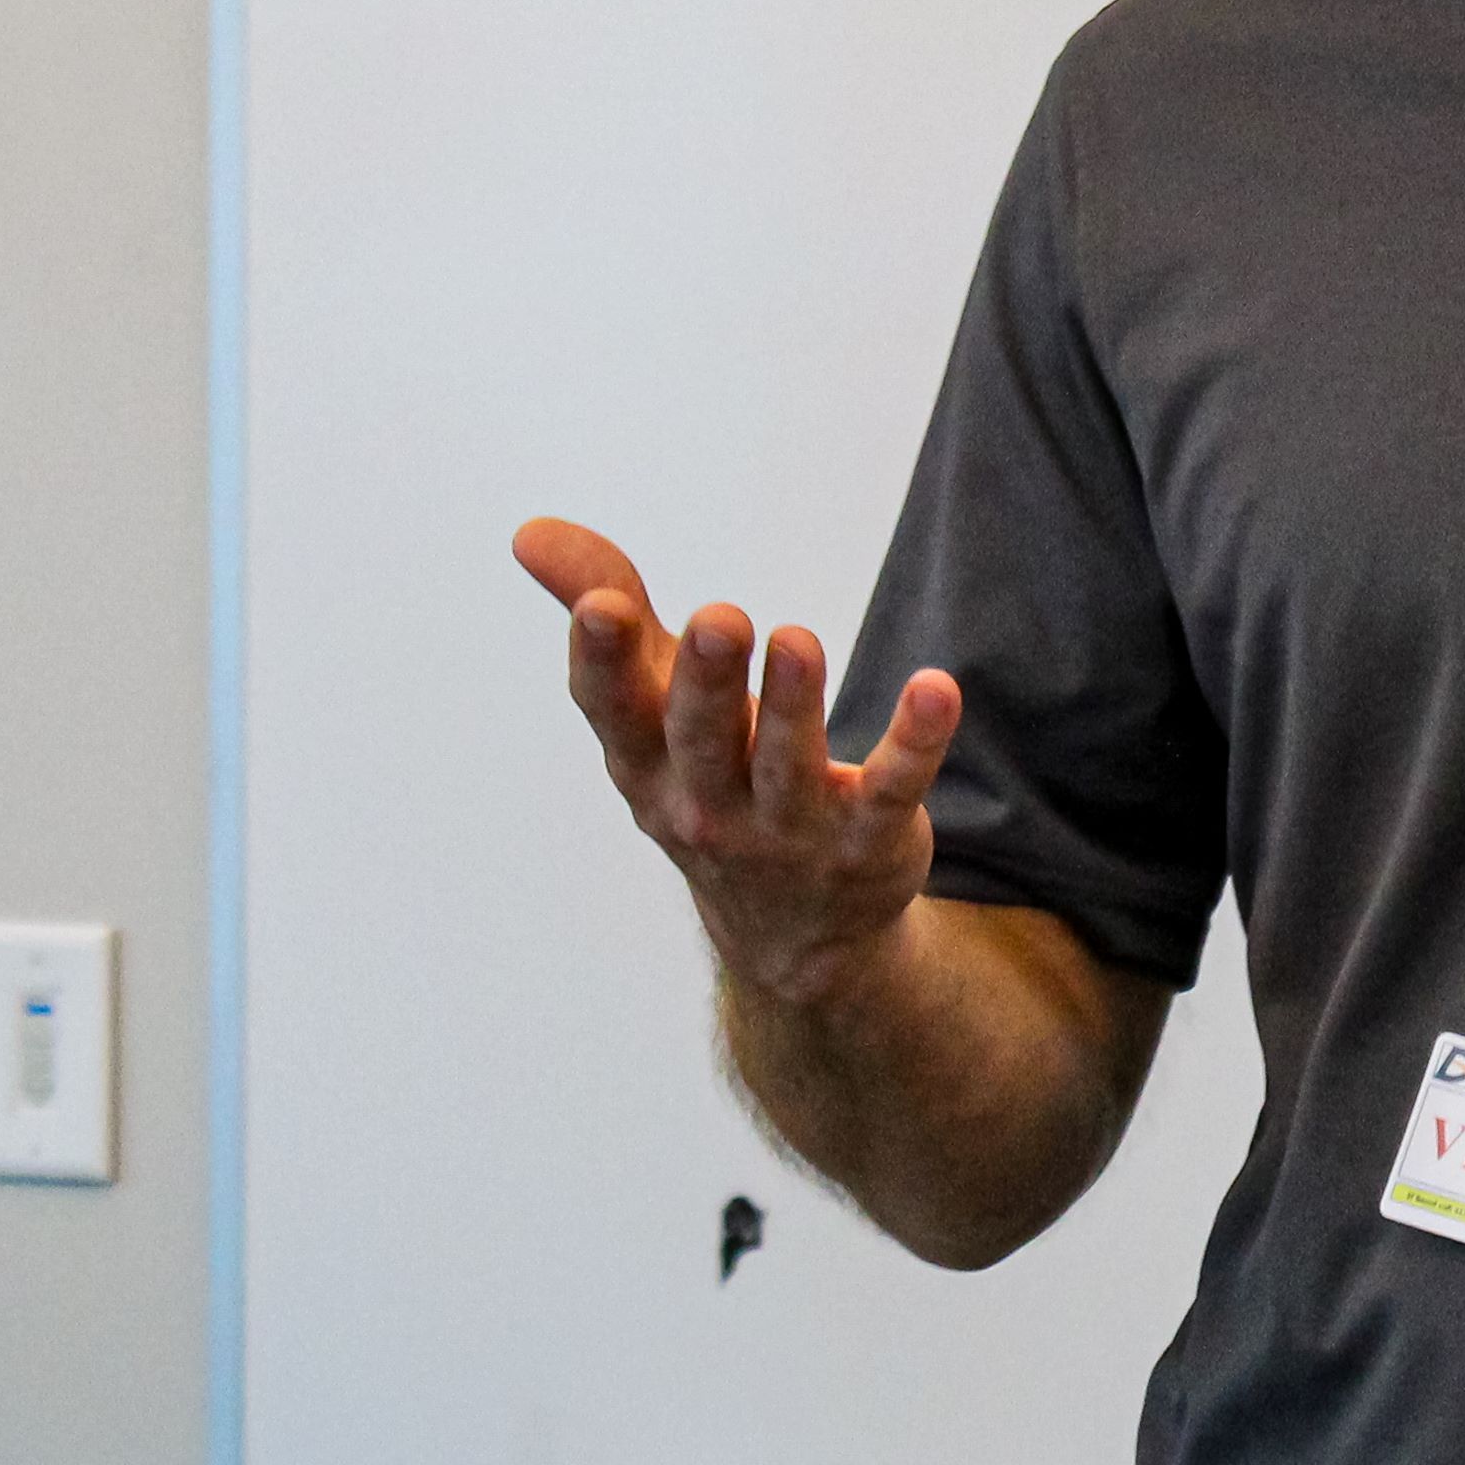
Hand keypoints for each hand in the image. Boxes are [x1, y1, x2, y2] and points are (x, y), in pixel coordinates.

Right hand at [510, 516, 960, 1006]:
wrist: (794, 933)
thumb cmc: (707, 779)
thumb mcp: (652, 708)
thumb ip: (605, 612)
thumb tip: (527, 531)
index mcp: (648, 765)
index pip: (616, 713)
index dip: (604, 663)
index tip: (602, 606)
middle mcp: (710, 804)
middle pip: (704, 739)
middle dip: (708, 680)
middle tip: (722, 616)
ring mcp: (791, 830)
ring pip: (790, 765)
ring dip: (794, 705)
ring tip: (797, 640)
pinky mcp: (870, 840)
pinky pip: (894, 789)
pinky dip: (916, 742)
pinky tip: (937, 689)